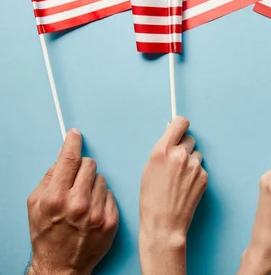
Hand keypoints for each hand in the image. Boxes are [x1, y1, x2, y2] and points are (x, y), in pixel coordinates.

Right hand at [27, 129, 118, 274]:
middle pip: (90, 164)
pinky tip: (92, 211)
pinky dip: (102, 199)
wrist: (61, 265)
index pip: (69, 159)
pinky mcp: (111, 220)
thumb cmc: (46, 234)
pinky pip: (110, 194)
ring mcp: (97, 213)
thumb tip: (63, 157)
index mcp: (56, 198)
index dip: (73, 143)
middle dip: (82, 169)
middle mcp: (78, 204)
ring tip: (83, 201)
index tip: (76, 134)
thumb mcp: (35, 205)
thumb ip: (49, 178)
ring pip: (102, 179)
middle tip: (75, 182)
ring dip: (93, 184)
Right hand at [139, 116, 207, 274]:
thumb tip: (172, 138)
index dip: (180, 125)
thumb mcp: (148, 169)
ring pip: (196, 154)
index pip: (179, 123)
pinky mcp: (203, 177)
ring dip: (191, 161)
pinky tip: (186, 187)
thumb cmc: (152, 200)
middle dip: (185, 147)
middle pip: (189, 138)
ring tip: (179, 179)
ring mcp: (194, 166)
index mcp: (161, 151)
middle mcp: (179, 155)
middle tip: (177, 161)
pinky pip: (201, 168)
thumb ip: (162, 151)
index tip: (179, 129)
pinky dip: (195, 175)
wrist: (164, 224)